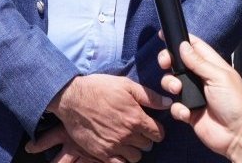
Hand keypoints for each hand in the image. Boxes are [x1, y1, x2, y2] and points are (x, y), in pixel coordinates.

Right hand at [28, 74, 169, 161]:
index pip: (158, 133)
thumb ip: (149, 96)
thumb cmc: (99, 88)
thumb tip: (169, 103)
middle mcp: (127, 134)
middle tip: (136, 131)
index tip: (150, 126)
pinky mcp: (102, 153)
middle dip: (145, 138)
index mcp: (136, 118)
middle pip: (148, 145)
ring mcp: (115, 145)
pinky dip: (122, 158)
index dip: (156, 130)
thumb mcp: (126, 85)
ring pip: (136, 157)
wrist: (72, 98)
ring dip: (134, 150)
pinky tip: (118, 148)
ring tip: (127, 140)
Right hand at [158, 37, 241, 162]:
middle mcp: (201, 78)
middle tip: (165, 63)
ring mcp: (194, 95)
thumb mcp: (219, 77)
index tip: (165, 36)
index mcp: (211, 66)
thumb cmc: (236, 104)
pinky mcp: (188, 111)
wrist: (237, 135)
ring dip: (171, 84)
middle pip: (178, 63)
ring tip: (178, 90)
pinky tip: (187, 113)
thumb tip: (183, 46)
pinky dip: (177, 108)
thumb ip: (199, 62)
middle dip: (168, 61)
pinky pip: (174, 105)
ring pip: (172, 83)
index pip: (195, 47)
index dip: (181, 40)